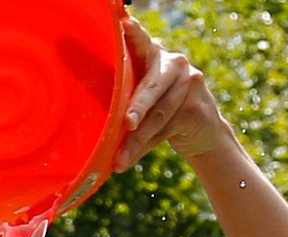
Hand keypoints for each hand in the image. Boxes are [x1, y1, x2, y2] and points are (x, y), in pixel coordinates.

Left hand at [113, 21, 232, 171]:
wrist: (201, 129)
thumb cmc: (157, 109)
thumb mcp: (141, 96)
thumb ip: (124, 96)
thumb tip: (87, 120)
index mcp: (154, 55)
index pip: (142, 43)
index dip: (135, 34)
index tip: (125, 23)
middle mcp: (174, 64)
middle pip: (151, 86)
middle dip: (137, 107)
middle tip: (127, 122)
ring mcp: (189, 83)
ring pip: (157, 115)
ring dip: (135, 141)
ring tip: (119, 159)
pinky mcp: (197, 107)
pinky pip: (165, 130)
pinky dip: (144, 148)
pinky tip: (127, 161)